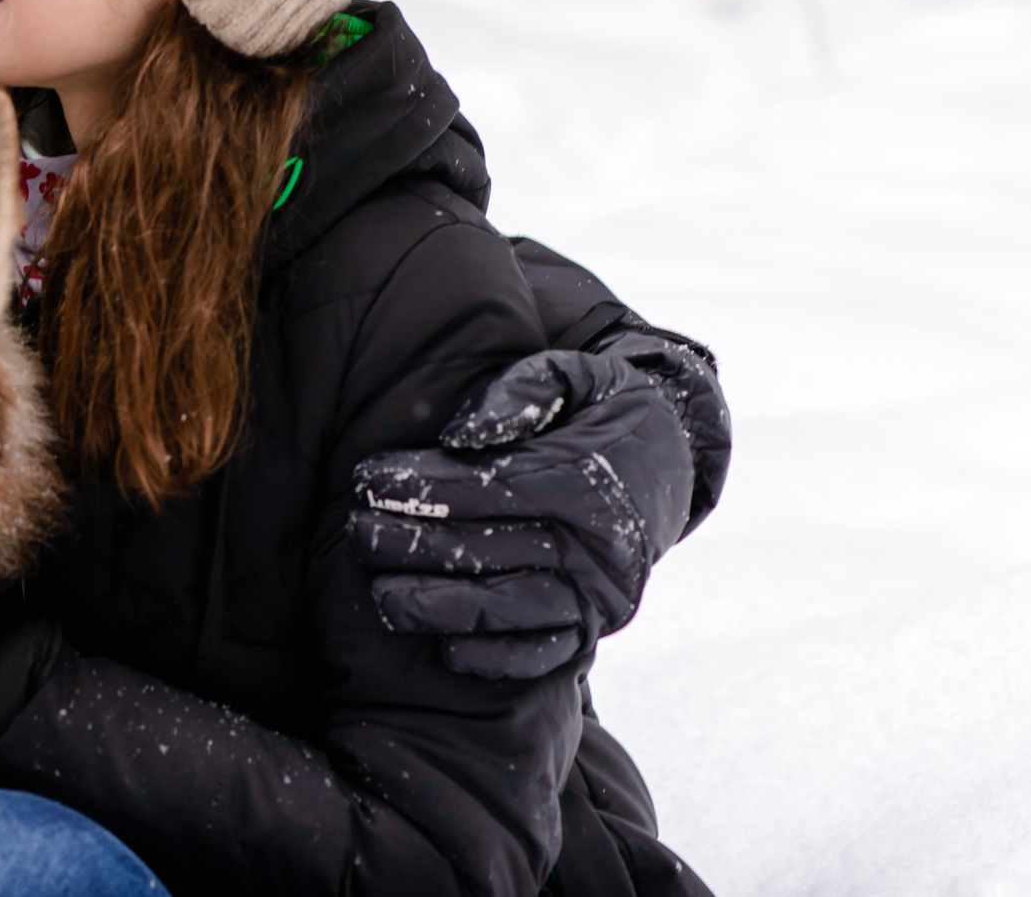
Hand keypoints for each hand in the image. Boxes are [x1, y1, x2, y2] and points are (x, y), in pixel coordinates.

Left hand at [346, 324, 728, 679]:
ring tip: (383, 598)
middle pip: (493, 549)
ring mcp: (600, 590)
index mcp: (589, 475)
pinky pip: (549, 653)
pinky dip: (499, 658)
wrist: (674, 457)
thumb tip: (464, 434)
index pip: (494, 487)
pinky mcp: (599, 624)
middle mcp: (598, 542)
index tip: (368, 481)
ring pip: (515, 609)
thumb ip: (524, 389)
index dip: (426, 486)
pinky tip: (446, 648)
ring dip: (443, 608)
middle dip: (414, 545)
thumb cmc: (604, 407)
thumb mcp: (578, 373)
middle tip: (357, 535)